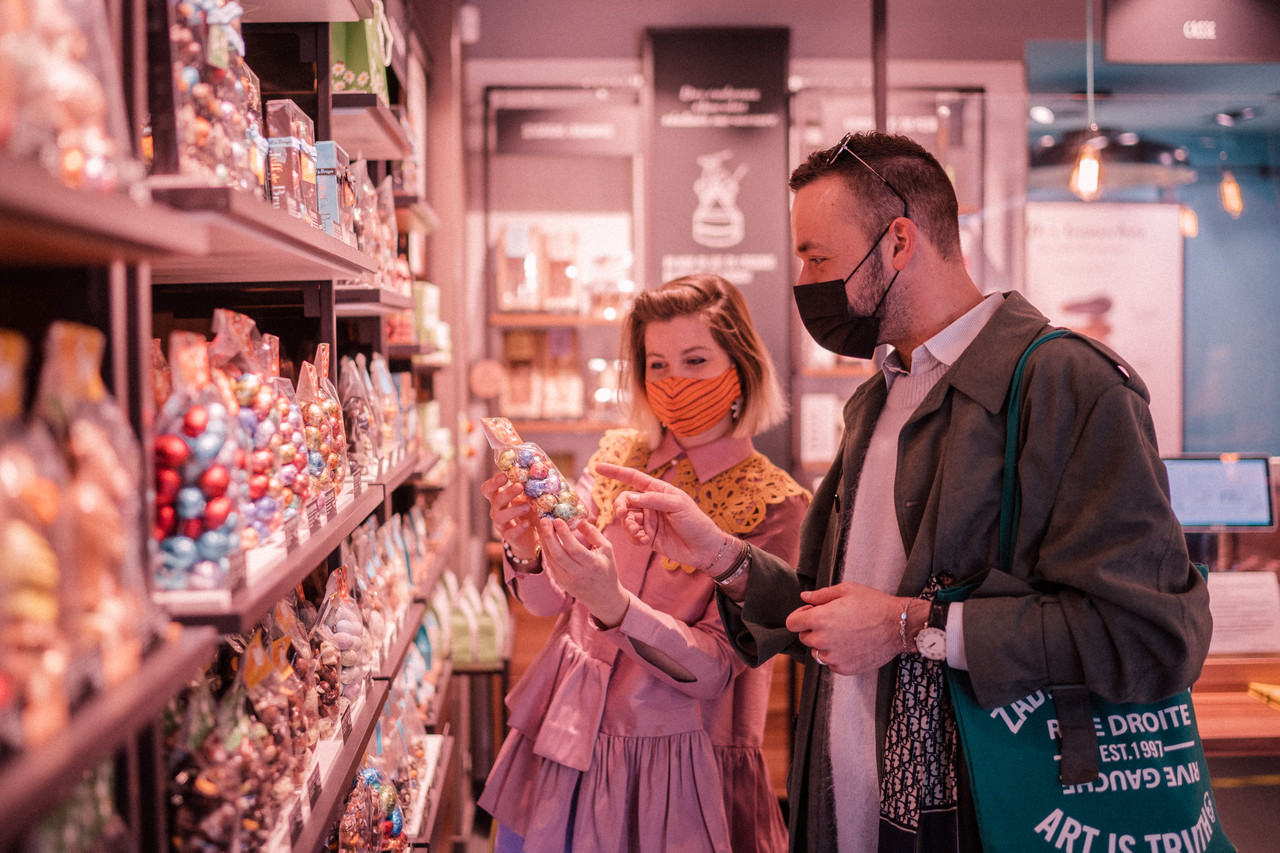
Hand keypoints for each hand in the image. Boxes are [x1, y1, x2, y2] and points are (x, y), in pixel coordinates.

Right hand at [481, 472, 539, 561]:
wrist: (530, 538)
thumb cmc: (528, 513)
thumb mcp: (528, 499)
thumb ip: (531, 487)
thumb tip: (544, 468)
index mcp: (499, 499)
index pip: (488, 489)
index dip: (493, 482)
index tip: (504, 475)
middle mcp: (497, 511)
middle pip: (496, 500)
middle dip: (507, 492)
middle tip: (520, 486)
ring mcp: (502, 525)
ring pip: (500, 516)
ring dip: (513, 509)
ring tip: (527, 506)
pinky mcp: (510, 537)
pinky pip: (510, 533)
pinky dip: (519, 527)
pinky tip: (528, 523)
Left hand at [537, 517, 629, 627]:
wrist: (604, 598)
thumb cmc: (607, 570)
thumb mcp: (606, 550)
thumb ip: (593, 534)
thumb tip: (579, 519)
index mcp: (592, 565)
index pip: (575, 549)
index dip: (564, 534)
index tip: (557, 519)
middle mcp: (578, 574)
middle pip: (558, 554)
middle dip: (548, 536)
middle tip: (542, 520)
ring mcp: (567, 579)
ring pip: (551, 559)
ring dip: (544, 541)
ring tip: (540, 526)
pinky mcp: (561, 581)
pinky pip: (551, 564)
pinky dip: (546, 550)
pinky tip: (544, 538)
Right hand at [593, 462, 730, 572]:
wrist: (704, 549)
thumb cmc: (696, 522)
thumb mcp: (678, 505)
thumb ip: (653, 499)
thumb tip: (631, 498)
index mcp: (658, 490)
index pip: (633, 478)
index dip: (615, 472)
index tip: (598, 467)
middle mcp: (650, 504)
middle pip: (624, 501)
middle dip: (620, 507)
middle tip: (623, 515)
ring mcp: (648, 521)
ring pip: (626, 520)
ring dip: (629, 527)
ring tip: (642, 534)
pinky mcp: (647, 537)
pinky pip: (632, 535)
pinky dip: (634, 538)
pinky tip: (646, 542)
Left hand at [785, 582, 918, 675]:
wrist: (898, 626)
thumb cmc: (874, 604)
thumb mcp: (847, 590)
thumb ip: (821, 595)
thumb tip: (804, 597)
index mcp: (819, 619)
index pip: (792, 623)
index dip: (800, 616)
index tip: (811, 613)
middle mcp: (822, 640)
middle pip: (804, 637)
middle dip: (813, 629)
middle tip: (833, 621)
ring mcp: (833, 657)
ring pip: (817, 652)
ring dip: (825, 644)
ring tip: (844, 634)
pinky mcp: (844, 669)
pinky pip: (831, 663)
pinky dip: (837, 656)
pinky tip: (852, 645)